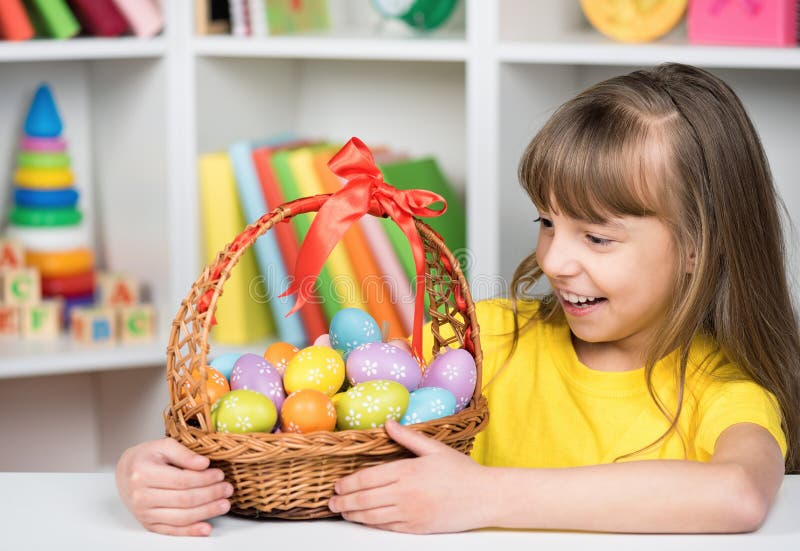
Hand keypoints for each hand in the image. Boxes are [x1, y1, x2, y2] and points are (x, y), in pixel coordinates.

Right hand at [115, 437, 232, 535]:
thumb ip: (184, 453)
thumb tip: (204, 463)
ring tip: (224, 504)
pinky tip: (206, 528)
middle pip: (184, 499)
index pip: (181, 480)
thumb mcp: (163, 446)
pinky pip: (171, 531)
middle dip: (210, 495)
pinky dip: (190, 531)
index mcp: (144, 473)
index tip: (219, 474)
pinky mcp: (148, 524)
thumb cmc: (146, 457)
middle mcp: (141, 496)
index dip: (204, 479)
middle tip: (227, 489)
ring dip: (206, 512)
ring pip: (181, 517)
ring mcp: (144, 513)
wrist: (125, 472)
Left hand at [328, 419, 489, 533]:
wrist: (485, 497)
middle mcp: (405, 494)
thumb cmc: (461, 471)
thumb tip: (388, 423)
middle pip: (364, 499)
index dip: (349, 483)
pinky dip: (372, 524)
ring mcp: (410, 513)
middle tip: (331, 502)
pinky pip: (387, 527)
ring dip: (353, 514)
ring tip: (343, 512)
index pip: (368, 478)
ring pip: (372, 516)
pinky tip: (365, 521)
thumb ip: (407, 437)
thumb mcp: (434, 448)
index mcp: (407, 471)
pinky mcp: (416, 528)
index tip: (338, 485)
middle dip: (344, 501)